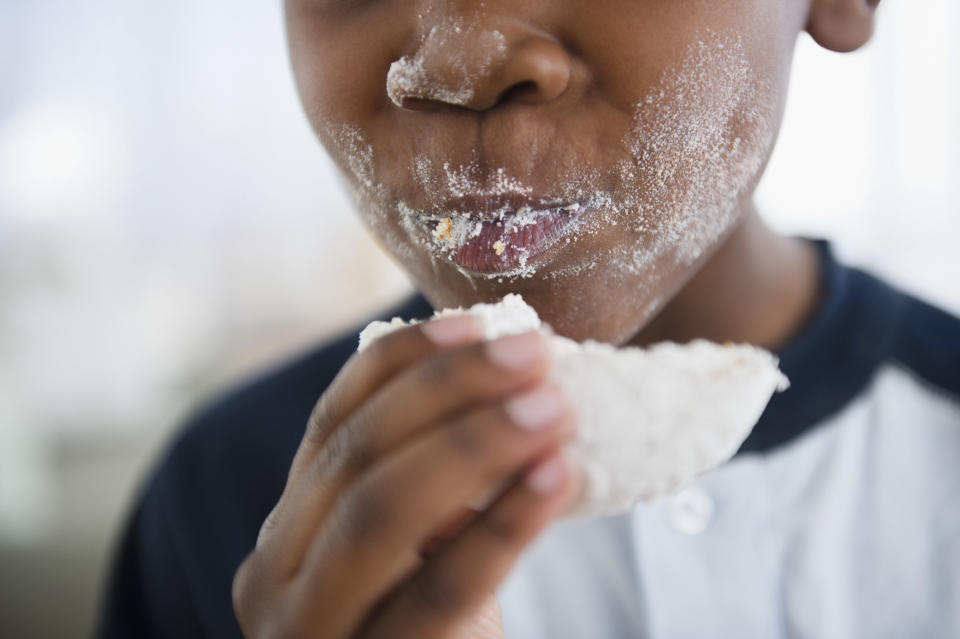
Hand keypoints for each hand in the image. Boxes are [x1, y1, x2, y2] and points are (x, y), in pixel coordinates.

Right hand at [232, 315, 579, 637]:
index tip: (483, 323)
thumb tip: (514, 379)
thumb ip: (435, 482)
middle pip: (354, 457)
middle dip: (449, 394)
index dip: (407, 365)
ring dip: (474, 446)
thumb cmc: (432, 634)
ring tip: (555, 408)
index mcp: (289, 532)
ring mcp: (311, 632)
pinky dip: (502, 526)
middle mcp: (276, 578)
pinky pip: (438, 591)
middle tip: (537, 358)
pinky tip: (557, 478)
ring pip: (378, 514)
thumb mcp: (417, 553)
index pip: (335, 422)